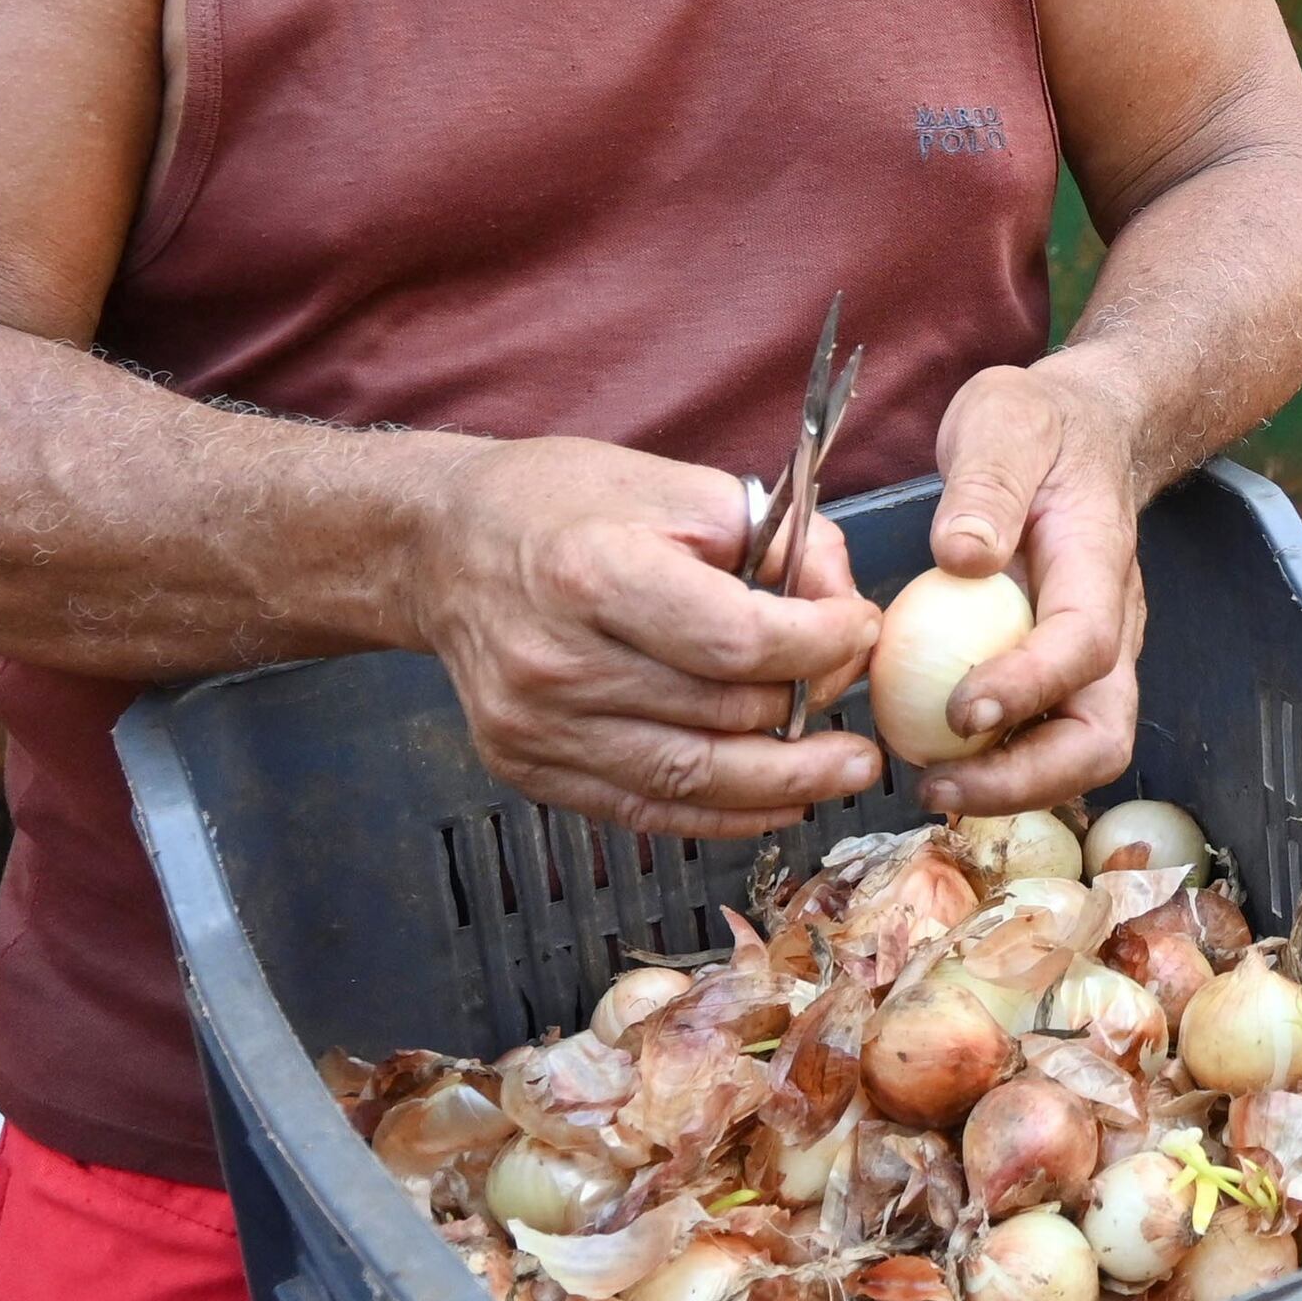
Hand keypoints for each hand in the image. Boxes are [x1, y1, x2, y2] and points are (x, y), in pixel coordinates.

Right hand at [410, 436, 881, 836]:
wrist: (442, 548)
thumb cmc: (563, 504)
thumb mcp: (678, 486)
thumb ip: (776, 540)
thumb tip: (844, 603)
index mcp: (595, 572)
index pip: (739, 639)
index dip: (819, 644)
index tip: (860, 628)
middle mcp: (558, 660)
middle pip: (721, 715)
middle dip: (810, 709)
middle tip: (860, 701)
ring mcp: (536, 725)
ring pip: (690, 779)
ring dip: (785, 784)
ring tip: (847, 770)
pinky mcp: (526, 766)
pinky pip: (642, 810)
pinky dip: (721, 814)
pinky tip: (778, 800)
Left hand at [912, 355, 1153, 817]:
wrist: (1087, 428)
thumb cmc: (1040, 425)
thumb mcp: (1003, 422)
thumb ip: (985, 485)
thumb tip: (961, 556)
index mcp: (1097, 562)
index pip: (1083, 644)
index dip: (1028, 688)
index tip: (960, 711)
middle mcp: (1111, 624)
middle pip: (1100, 734)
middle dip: (1028, 780)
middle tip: (940, 786)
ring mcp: (1092, 656)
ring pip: (1077, 751)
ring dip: (1010, 787)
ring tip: (930, 786)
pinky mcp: (1061, 672)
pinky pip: (1041, 737)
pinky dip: (994, 766)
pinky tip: (930, 758)